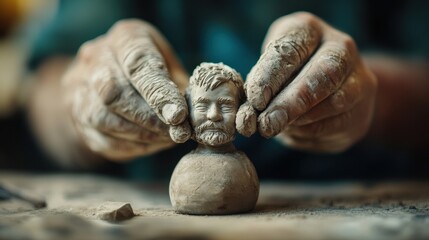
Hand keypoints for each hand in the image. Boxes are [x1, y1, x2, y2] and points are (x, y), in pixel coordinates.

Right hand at [62, 19, 190, 160]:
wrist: (112, 75)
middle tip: (176, 133)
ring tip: (167, 140)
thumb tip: (193, 115)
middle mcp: (95, 57)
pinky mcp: (76, 114)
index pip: (138, 64)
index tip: (178, 116)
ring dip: (140, 134)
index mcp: (125, 37)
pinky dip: (130, 146)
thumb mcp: (171, 64)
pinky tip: (152, 144)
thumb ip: (179, 85)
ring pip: (102, 117)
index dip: (159, 93)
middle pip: (113, 91)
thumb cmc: (152, 68)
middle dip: (149, 118)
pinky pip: (100, 137)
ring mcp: (78, 86)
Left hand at [237, 12, 376, 152]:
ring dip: (300, 121)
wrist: (324, 85)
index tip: (255, 100)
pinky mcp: (362, 111)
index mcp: (310, 30)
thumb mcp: (268, 69)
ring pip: (335, 103)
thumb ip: (259, 88)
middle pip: (324, 74)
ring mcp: (359, 80)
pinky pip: (336, 126)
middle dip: (292, 103)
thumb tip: (249, 118)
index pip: (292, 49)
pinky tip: (293, 131)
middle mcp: (341, 48)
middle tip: (267, 124)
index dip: (272, 75)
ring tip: (276, 128)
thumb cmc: (284, 73)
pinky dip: (310, 132)